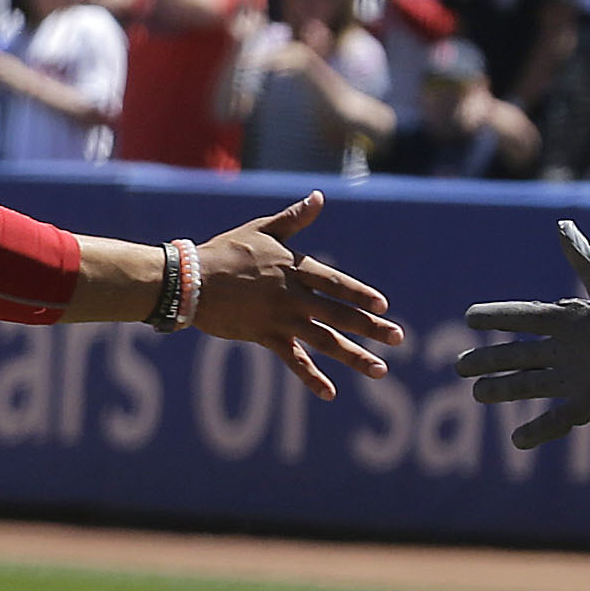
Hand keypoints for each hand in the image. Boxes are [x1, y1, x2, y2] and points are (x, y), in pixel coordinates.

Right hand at [189, 192, 402, 397]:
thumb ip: (295, 219)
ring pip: (325, 340)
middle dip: (372, 327)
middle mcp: (294, 296)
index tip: (383, 305)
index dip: (360, 294)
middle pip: (340, 313)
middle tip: (398, 339)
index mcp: (296, 268)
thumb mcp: (262, 229)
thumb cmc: (225, 251)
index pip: (336, 283)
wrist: (191, 280)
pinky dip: (312, 377)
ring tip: (380, 370)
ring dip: (354, 356)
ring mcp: (281, 319)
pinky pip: (293, 361)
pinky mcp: (265, 337)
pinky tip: (330, 392)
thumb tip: (319, 198)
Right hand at [454, 220, 589, 448]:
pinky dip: (538, 430)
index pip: (523, 319)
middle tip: (459, 366)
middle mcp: (567, 350)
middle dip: (489, 360)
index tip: (469, 317)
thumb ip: (583, 260)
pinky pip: (559, 419)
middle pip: (518, 355)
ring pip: (529, 385)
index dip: (497, 317)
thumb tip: (562, 226)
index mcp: (569, 321)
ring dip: (503, 390)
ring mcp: (577, 377)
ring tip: (477, 394)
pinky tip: (516, 440)